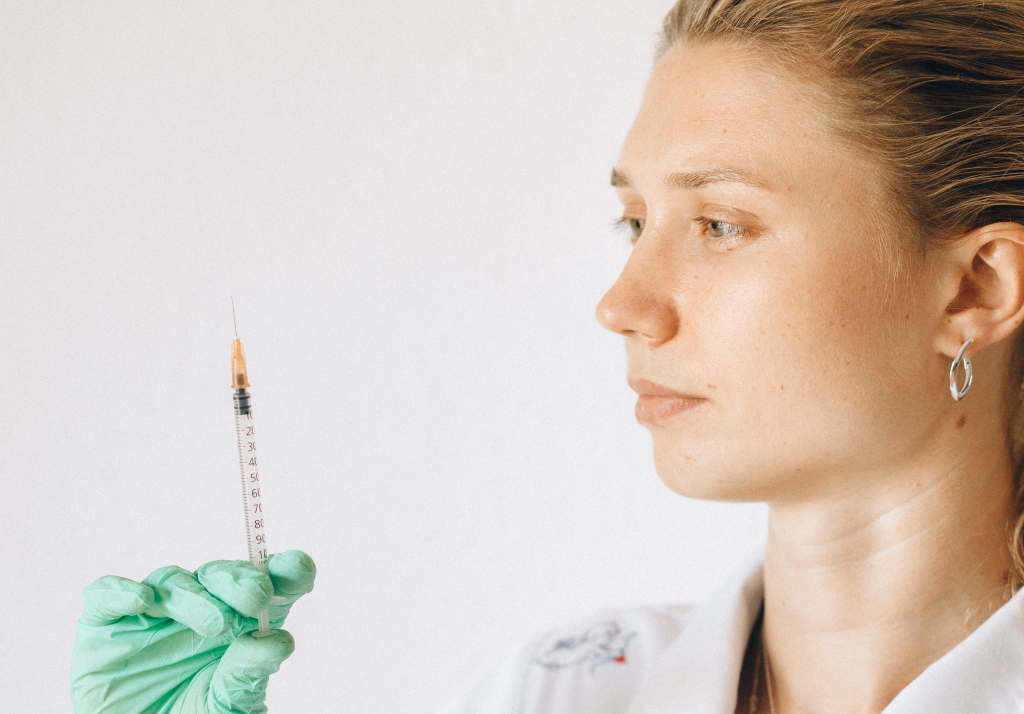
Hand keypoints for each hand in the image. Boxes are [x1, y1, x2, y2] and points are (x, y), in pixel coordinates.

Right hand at [71, 550, 315, 713]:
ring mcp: (153, 610)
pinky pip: (107, 595)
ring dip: (195, 597)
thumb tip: (278, 642)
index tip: (298, 568)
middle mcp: (200, 604)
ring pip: (174, 581)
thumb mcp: (228, 703)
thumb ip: (248, 674)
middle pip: (222, 574)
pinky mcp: (105, 620)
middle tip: (256, 597)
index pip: (271, 580)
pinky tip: (141, 601)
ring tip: (216, 625)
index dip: (287, 569)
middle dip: (241, 580)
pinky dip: (122, 592)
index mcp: (241, 619)